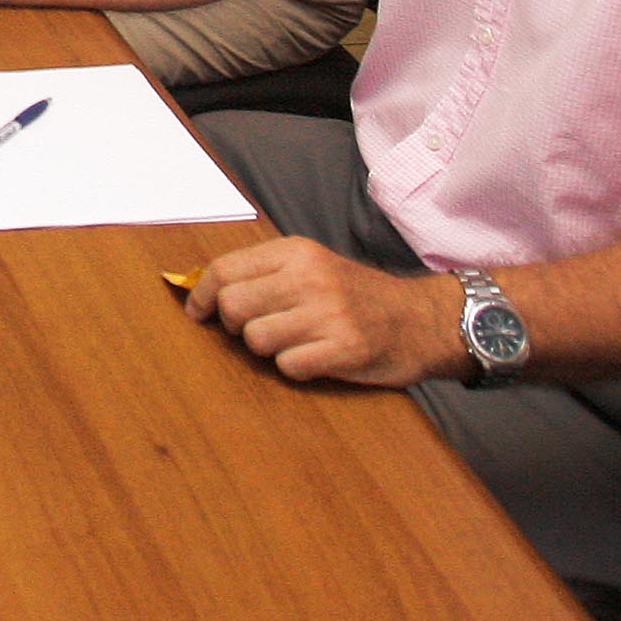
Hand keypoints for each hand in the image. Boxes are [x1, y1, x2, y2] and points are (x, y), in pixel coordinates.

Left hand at [184, 237, 462, 385]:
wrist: (422, 319)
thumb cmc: (358, 296)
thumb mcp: (313, 265)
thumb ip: (263, 273)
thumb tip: (202, 290)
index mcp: (297, 252)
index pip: (225, 270)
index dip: (202, 295)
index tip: (198, 312)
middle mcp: (310, 277)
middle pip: (234, 306)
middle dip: (235, 325)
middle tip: (255, 329)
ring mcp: (328, 312)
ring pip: (256, 339)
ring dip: (268, 349)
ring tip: (295, 341)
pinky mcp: (344, 348)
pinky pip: (288, 366)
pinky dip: (295, 368)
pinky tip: (316, 357)